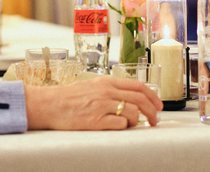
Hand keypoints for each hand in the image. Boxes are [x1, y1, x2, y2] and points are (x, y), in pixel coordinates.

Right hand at [24, 76, 162, 129]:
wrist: (50, 104)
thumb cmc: (70, 97)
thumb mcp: (93, 85)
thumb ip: (112, 89)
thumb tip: (131, 97)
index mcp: (107, 82)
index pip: (138, 86)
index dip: (153, 96)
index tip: (159, 105)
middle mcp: (107, 92)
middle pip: (140, 100)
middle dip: (152, 112)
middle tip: (154, 120)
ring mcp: (101, 106)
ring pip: (132, 113)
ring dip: (136, 121)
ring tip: (129, 124)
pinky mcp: (95, 121)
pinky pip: (119, 125)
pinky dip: (123, 127)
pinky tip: (117, 127)